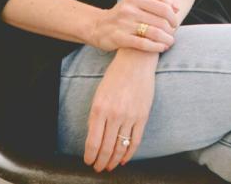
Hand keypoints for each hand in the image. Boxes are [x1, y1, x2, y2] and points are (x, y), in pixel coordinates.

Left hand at [84, 50, 155, 171]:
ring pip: (120, 147)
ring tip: (110, 166)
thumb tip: (93, 138)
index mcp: (99, 108)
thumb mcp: (99, 94)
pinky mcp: (142, 117)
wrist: (135, 61)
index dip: (90, 156)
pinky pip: (135, 141)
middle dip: (100, 162)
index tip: (88, 162)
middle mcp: (114, 114)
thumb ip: (96, 116)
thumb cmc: (115, 76)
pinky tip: (124, 159)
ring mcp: (129, 116)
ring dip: (113, 161)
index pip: (93, 142)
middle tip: (98, 168)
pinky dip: (129, 153)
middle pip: (106, 148)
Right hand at [90, 0, 179, 52]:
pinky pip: (143, 43)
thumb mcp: (137, 1)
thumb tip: (177, 6)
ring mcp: (124, 23)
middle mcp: (130, 9)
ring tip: (170, 43)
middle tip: (173, 35)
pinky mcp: (119, 37)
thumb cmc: (123, 14)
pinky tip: (161, 48)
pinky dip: (156, 47)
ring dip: (167, 39)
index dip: (173, 15)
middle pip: (161, 20)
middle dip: (171, 30)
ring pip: (154, 32)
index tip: (175, 23)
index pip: (164, 5)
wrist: (98, 26)